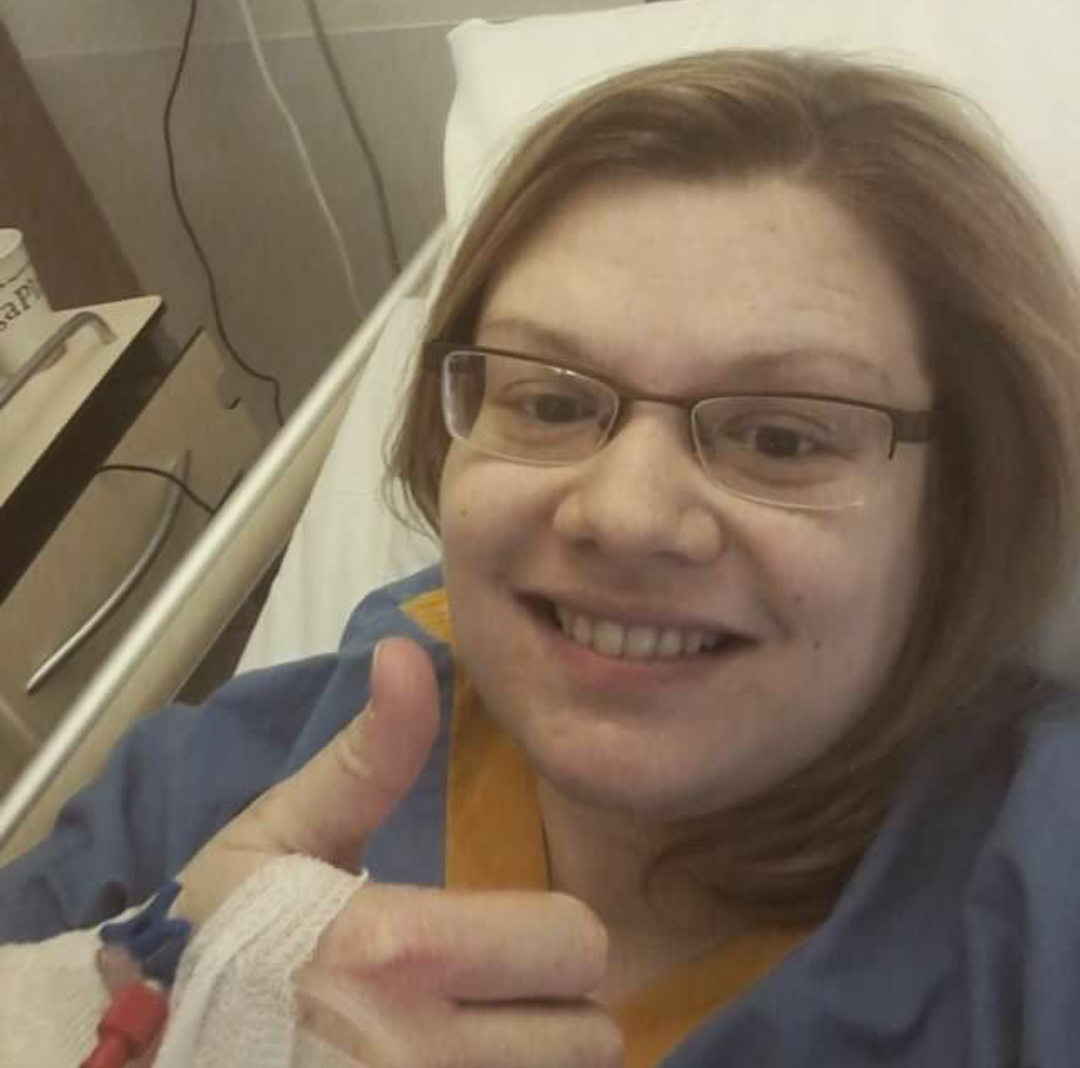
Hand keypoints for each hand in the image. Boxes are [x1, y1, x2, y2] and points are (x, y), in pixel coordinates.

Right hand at [175, 637, 621, 1066]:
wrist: (140, 1053)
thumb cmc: (221, 939)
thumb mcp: (284, 829)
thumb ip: (368, 753)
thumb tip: (405, 650)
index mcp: (401, 948)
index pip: (573, 944)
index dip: (558, 935)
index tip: (520, 935)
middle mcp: (424, 1055)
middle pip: (590, 1034)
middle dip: (557, 1003)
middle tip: (504, 990)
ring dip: (537, 1060)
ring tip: (482, 1034)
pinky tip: (457, 1066)